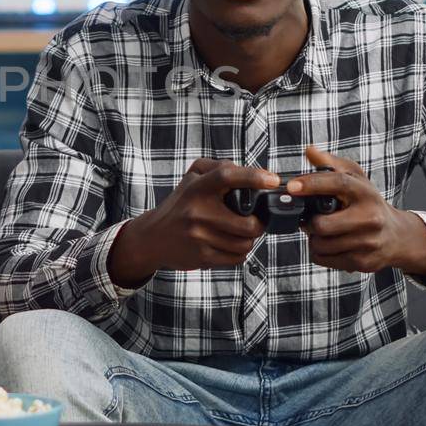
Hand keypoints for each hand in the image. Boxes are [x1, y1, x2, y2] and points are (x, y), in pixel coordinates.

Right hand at [108, 158, 281, 287]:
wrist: (152, 237)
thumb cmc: (180, 205)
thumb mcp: (192, 178)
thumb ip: (219, 167)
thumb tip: (254, 173)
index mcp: (197, 188)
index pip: (226, 176)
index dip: (253, 177)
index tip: (274, 180)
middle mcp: (197, 211)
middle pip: (248, 223)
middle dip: (258, 223)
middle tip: (254, 220)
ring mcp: (199, 236)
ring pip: (245, 243)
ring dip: (249, 239)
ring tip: (239, 232)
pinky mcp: (201, 256)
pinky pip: (237, 258)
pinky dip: (239, 252)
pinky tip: (229, 244)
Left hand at [289, 147, 425, 277]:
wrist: (396, 236)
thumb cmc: (368, 203)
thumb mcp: (356, 179)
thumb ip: (331, 164)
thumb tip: (309, 150)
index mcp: (366, 192)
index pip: (338, 183)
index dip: (312, 183)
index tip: (292, 186)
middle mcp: (370, 218)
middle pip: (322, 225)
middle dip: (310, 223)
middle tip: (312, 219)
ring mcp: (368, 242)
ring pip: (320, 244)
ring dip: (314, 238)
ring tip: (323, 231)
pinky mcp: (362, 262)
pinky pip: (324, 259)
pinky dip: (320, 252)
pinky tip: (330, 244)